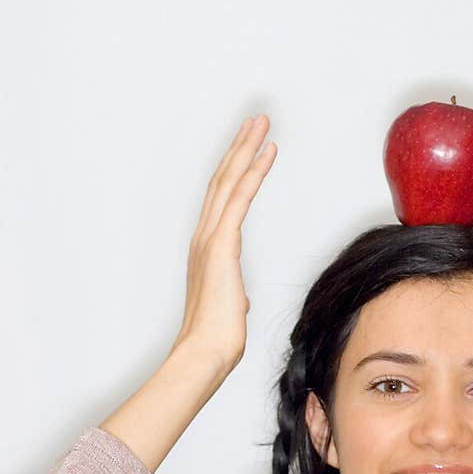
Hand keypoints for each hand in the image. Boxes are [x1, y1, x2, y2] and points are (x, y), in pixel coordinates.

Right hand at [171, 114, 276, 371]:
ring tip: (261, 124)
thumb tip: (236, 297)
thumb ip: (232, 294)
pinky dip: (254, 171)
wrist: (205, 352)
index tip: (247, 149)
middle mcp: (204, 237)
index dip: (234, 171)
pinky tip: (267, 152)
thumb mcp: (228, 308)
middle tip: (255, 121)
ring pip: (229, 180)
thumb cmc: (216, 337)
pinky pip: (240, 198)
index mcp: (207, 249)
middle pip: (223, 180)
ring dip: (246, 149)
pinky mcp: (222, 244)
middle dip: (239, 147)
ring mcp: (211, 238)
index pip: (223, 200)